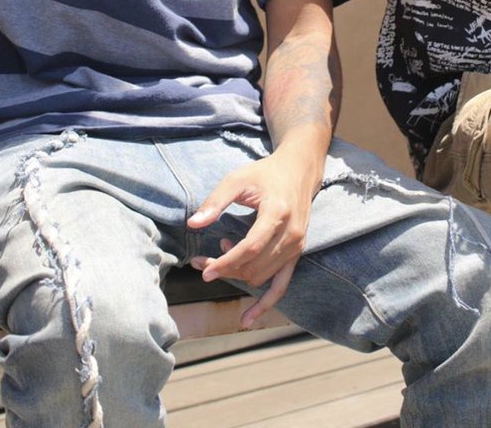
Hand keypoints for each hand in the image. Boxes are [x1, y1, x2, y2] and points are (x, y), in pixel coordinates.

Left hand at [187, 150, 316, 328]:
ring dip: (237, 274)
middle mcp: (291, 234)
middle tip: (202, 260)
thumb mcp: (238, 179)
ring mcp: (296, 246)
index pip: (249, 248)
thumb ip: (215, 201)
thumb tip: (192, 224)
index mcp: (277, 213)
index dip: (225, 262)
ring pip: (260, 277)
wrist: (298, 171)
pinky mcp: (296, 254)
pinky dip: (264, 305)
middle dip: (225, 268)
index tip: (204, 270)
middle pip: (253, 266)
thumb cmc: (265, 174)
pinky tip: (247, 319)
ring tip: (221, 252)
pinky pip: (281, 286)